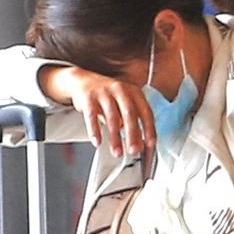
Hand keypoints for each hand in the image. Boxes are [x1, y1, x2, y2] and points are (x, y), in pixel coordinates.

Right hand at [38, 62, 154, 159]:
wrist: (84, 80)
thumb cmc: (108, 96)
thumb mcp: (124, 103)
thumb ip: (132, 120)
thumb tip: (140, 143)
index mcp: (134, 92)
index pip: (146, 112)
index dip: (149, 129)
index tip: (150, 144)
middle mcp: (121, 90)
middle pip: (130, 114)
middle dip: (133, 134)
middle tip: (134, 150)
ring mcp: (104, 92)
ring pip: (112, 117)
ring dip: (115, 137)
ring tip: (117, 152)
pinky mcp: (88, 97)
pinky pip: (92, 116)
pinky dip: (95, 131)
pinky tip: (97, 142)